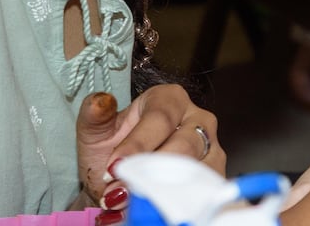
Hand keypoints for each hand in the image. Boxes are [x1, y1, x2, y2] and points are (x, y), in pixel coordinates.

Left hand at [75, 87, 225, 206]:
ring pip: (196, 169)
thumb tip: (100, 102)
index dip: (137, 145)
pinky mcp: (214, 175)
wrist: (119, 179)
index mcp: (169, 99)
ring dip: (162, 190)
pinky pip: (203, 189)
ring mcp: (211, 147)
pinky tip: (153, 210)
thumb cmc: (112, 149)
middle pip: (183, 145)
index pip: (159, 118)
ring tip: (132, 203)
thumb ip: (94, 115)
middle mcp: (197, 118)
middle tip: (118, 193)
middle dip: (149, 172)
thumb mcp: (96, 131)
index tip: (113, 168)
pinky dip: (176, 202)